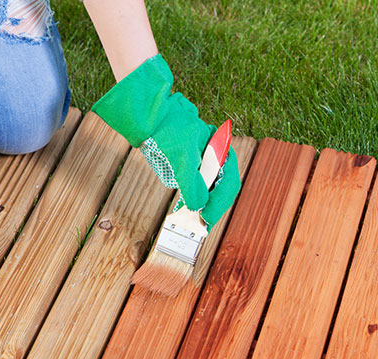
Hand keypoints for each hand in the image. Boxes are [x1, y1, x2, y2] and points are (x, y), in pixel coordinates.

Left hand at [91, 54, 240, 229]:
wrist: (147, 115)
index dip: (220, 204)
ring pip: (212, 186)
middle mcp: (217, 155)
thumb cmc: (168, 132)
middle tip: (202, 224)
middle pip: (223, 186)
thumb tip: (199, 207)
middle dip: (214, 206)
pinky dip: (195, 196)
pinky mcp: (191, 162)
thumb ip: (193, 185)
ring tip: (195, 220)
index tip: (207, 220)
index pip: (229, 183)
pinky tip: (187, 207)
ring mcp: (204, 158)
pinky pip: (199, 183)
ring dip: (205, 203)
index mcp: (222, 150)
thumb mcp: (182, 160)